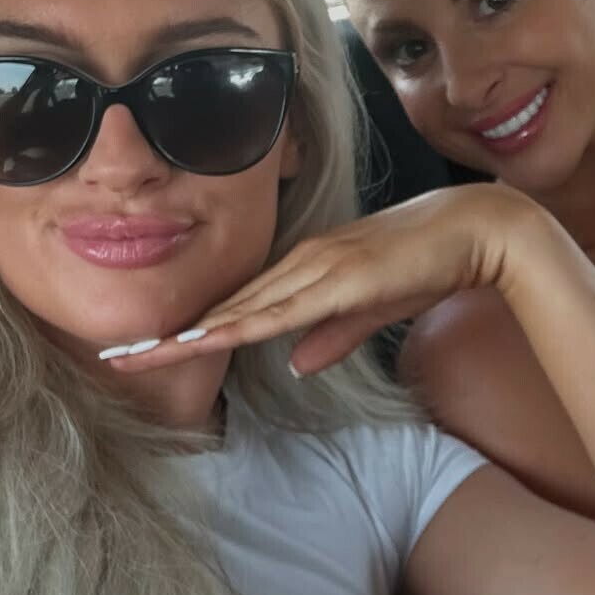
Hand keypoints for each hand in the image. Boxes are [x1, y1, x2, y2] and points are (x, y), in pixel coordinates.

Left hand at [102, 183, 541, 373]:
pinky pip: (281, 310)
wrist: (476, 230)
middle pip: (225, 306)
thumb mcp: (372, 308)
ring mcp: (319, 266)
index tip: (151, 346)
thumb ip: (332, 335)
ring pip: (241, 309)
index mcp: (307, 266)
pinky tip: (205, 340)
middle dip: (171, 334)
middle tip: (118, 354)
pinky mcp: (341, 276)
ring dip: (190, 334)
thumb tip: (295, 364)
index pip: (239, 304)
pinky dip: (239, 328)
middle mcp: (302, 261)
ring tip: (141, 355)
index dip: (193, 327)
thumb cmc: (429, 262)